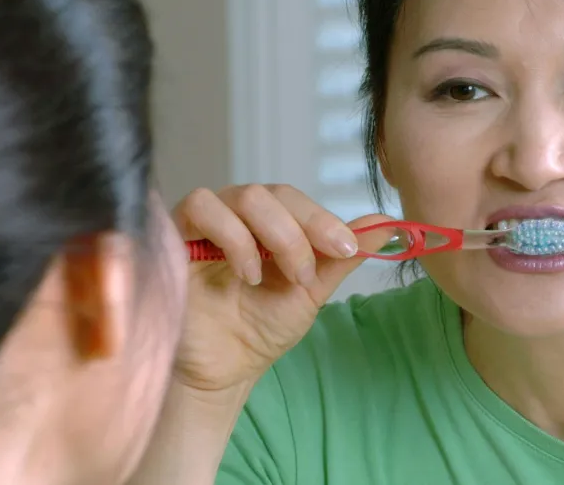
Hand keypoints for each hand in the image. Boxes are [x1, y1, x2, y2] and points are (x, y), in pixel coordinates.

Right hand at [169, 184, 392, 394]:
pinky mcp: (174, 235)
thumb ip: (340, 258)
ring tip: (270, 278)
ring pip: (241, 195)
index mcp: (268, 223)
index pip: (295, 199)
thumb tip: (388, 226)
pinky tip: (245, 272)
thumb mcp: (310, 293)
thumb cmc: (260, 329)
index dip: (322, 219)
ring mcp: (205, 222)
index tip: (346, 248)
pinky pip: (200, 207)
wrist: (222, 370)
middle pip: (270, 192)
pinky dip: (231, 236)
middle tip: (306, 275)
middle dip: (298, 232)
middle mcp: (236, 215)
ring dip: (270, 235)